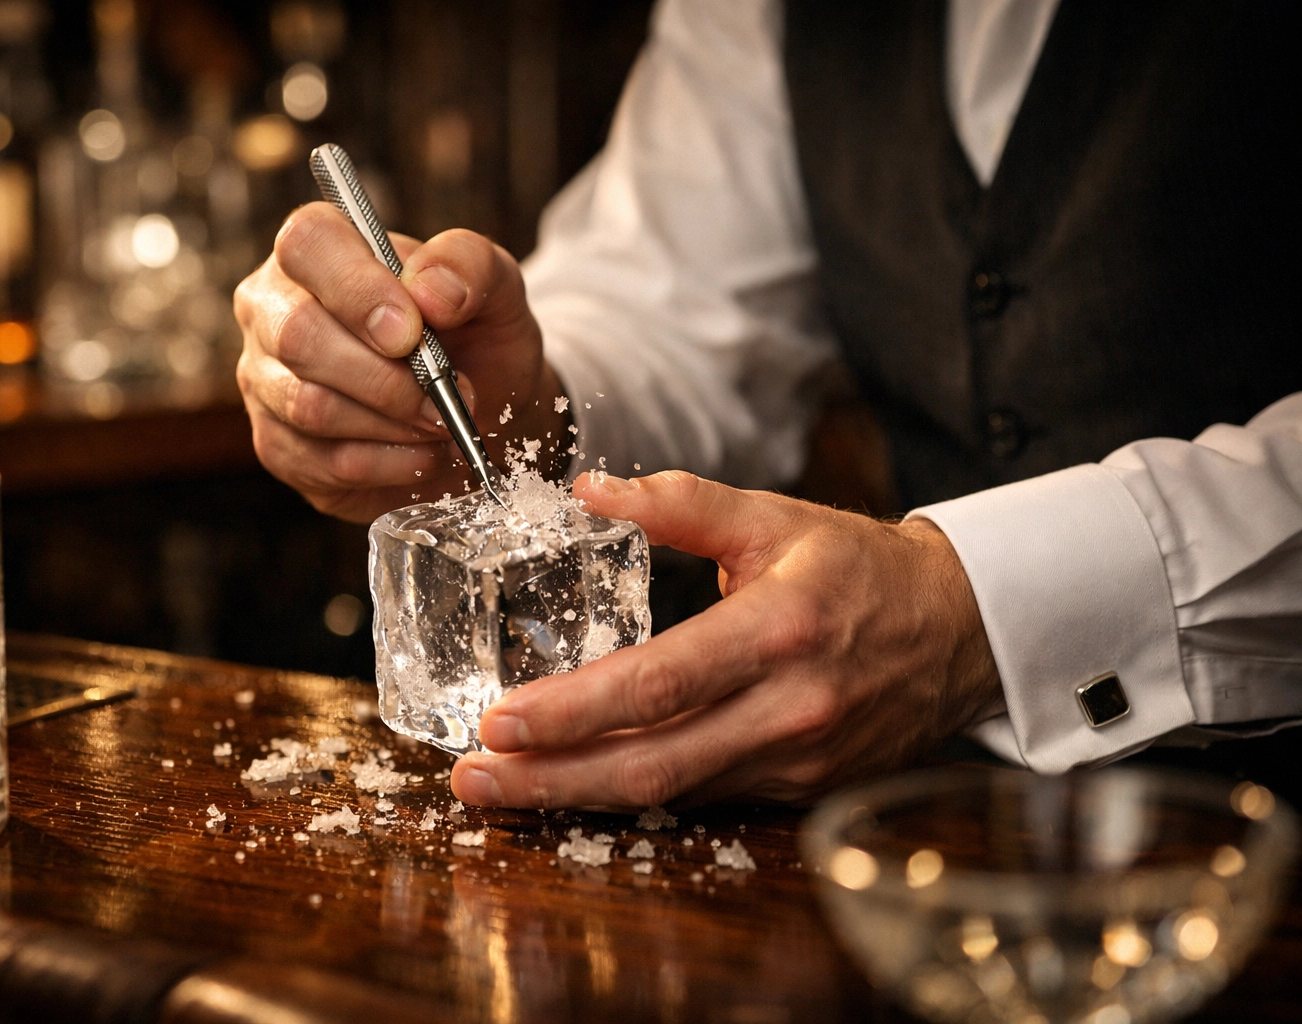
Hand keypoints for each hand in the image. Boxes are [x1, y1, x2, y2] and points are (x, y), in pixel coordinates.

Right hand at [234, 203, 565, 521]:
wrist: (479, 412)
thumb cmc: (476, 338)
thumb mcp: (495, 285)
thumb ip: (468, 264)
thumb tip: (430, 290)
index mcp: (319, 250)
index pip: (307, 243)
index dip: (358, 289)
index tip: (411, 333)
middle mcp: (274, 308)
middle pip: (298, 335)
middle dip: (386, 377)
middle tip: (446, 395)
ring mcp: (265, 379)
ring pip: (309, 405)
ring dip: (393, 423)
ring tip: (441, 423)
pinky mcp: (276, 445)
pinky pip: (321, 461)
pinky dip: (388, 463)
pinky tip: (422, 454)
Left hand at [450, 471, 1002, 806]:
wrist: (960, 630)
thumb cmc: (859, 568)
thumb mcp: (775, 518)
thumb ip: (681, 501)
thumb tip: (588, 487)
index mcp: (778, 630)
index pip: (657, 685)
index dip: (572, 712)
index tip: (497, 722)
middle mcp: (787, 708)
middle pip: (651, 764)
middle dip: (550, 780)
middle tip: (471, 779)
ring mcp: (796, 760)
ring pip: (672, 794)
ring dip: (579, 797)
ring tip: (502, 788)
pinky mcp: (799, 788)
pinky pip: (703, 797)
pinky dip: (635, 796)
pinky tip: (578, 786)